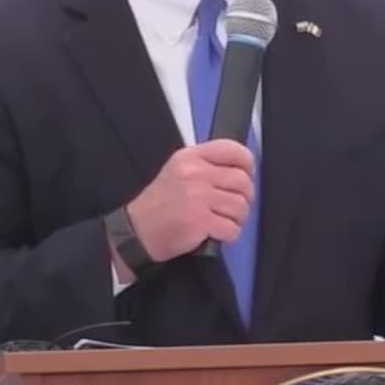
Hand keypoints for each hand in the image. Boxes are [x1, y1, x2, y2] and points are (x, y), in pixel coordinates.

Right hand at [123, 139, 255, 263]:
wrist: (137, 231)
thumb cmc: (160, 203)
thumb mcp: (178, 170)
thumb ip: (206, 164)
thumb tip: (241, 168)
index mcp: (191, 157)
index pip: (232, 150)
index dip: (247, 163)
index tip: (247, 174)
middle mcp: (196, 174)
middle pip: (242, 181)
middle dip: (244, 196)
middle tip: (233, 205)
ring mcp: (199, 197)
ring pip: (241, 206)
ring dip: (237, 218)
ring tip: (223, 220)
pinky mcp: (201, 221)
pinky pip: (233, 228)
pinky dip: (229, 234)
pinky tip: (216, 233)